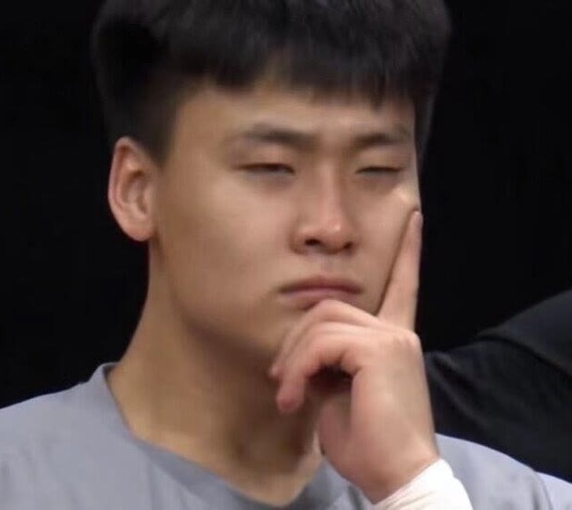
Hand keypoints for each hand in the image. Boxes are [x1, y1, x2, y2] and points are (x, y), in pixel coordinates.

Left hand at [269, 211, 437, 502]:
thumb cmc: (367, 442)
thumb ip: (327, 361)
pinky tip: (294, 397)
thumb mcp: (337, 392)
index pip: (402, 285)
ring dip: (292, 359)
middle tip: (279, 380)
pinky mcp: (379, 348)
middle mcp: (396, 330)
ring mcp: (391, 336)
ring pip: (320, 322)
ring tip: (286, 394)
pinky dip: (298, 369)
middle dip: (295, 341)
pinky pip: (321, 343)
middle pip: (328, 307)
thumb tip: (302, 352)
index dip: (409, 252)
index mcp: (392, 338)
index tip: (414, 217)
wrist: (396, 476)